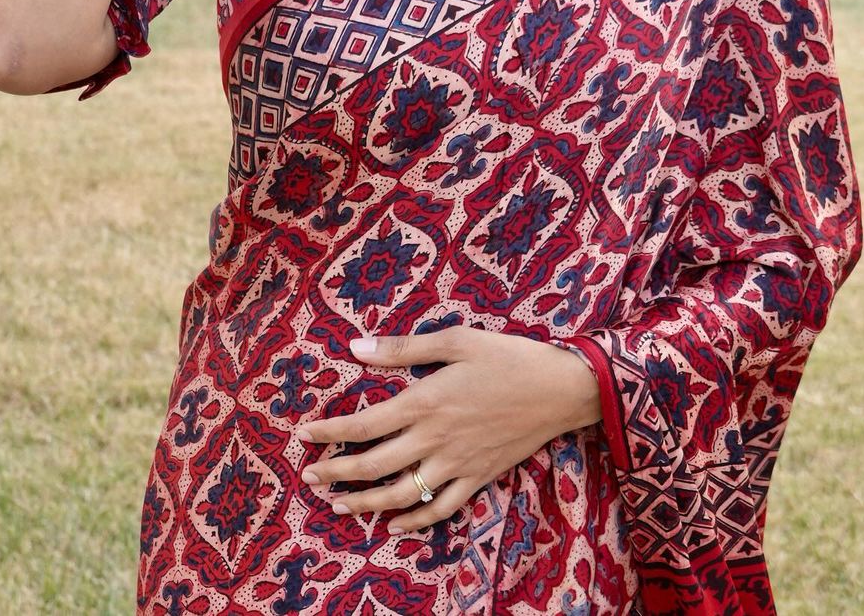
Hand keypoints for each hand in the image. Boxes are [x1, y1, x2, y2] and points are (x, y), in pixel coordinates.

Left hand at [295, 326, 600, 533]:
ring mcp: (457, 464)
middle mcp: (435, 438)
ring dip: (365, 503)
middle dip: (336, 474)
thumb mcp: (456, 340)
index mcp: (426, 401)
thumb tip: (356, 347)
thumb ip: (405, 348)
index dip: (330, 434)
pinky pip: (441, 509)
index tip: (303, 436)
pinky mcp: (478, 477)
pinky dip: (414, 521)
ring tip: (338, 505)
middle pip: (375, 465)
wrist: (560, 389)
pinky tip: (394, 523)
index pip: (365, 425)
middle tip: (309, 476)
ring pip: (401, 494)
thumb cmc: (508, 356)